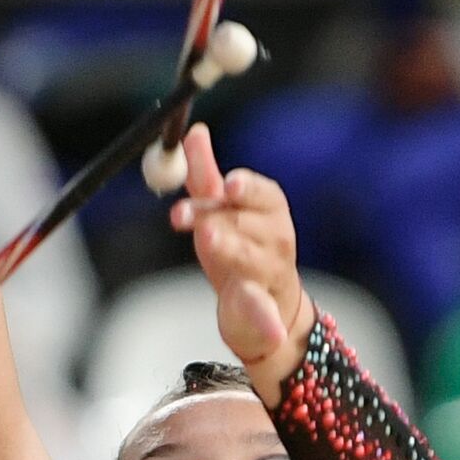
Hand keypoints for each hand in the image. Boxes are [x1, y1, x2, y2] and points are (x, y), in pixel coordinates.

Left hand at [169, 123, 308, 369]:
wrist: (264, 307)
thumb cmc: (241, 247)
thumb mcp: (221, 210)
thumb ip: (207, 174)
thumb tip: (193, 132)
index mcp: (269, 208)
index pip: (261, 192)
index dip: (245, 188)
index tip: (228, 184)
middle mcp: (275, 238)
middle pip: (245, 222)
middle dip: (214, 216)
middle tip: (184, 214)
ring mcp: (270, 274)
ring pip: (248, 258)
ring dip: (229, 248)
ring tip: (210, 238)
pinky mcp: (262, 309)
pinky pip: (264, 312)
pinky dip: (266, 319)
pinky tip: (270, 327)